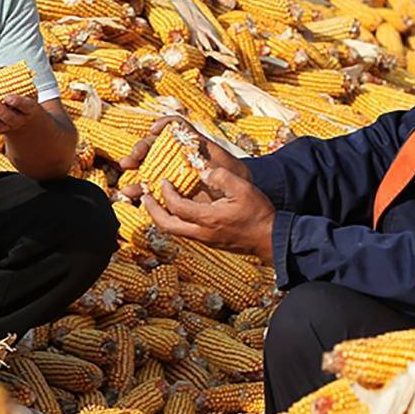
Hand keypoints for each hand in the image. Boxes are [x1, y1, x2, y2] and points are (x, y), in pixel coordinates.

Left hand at [0, 92, 42, 134]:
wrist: (24, 120)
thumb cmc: (23, 101)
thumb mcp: (24, 88)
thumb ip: (10, 77)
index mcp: (28, 108)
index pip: (25, 106)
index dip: (17, 102)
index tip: (8, 97)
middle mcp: (18, 120)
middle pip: (9, 118)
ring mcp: (6, 127)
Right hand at [120, 116, 246, 201]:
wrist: (237, 199)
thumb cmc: (234, 181)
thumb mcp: (230, 171)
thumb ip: (217, 167)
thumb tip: (203, 168)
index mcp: (194, 144)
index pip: (176, 127)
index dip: (164, 125)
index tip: (154, 131)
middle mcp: (179, 154)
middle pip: (155, 145)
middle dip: (140, 150)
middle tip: (131, 161)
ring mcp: (172, 169)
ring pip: (148, 165)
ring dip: (135, 172)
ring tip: (126, 183)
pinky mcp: (168, 186)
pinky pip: (150, 184)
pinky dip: (139, 188)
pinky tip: (131, 194)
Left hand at [140, 165, 275, 259]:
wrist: (271, 239)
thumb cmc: (259, 214)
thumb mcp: (243, 189)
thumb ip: (221, 177)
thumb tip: (203, 171)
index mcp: (208, 219)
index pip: (177, 206)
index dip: (166, 193)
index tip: (163, 181)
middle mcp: (202, 233)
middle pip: (166, 225)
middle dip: (151, 210)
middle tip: (144, 196)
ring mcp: (204, 240)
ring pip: (173, 231)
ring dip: (160, 216)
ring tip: (154, 202)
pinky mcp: (209, 242)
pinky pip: (183, 232)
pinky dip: (173, 220)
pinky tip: (175, 210)